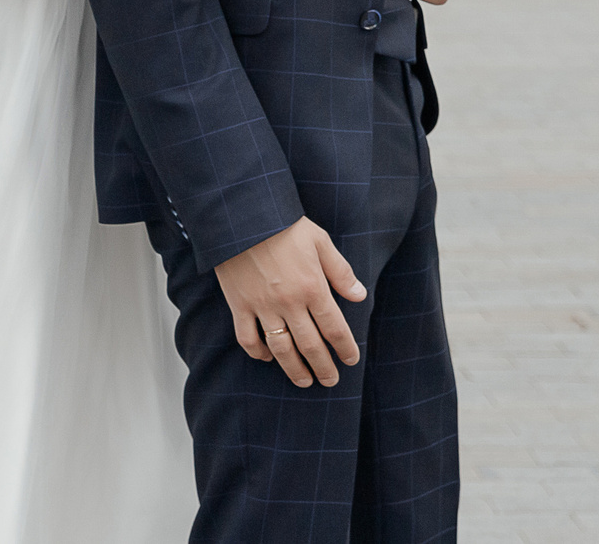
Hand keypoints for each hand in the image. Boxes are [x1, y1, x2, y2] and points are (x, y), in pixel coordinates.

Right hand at [212, 217, 364, 387]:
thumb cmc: (283, 225)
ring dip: (295, 370)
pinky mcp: (239, 305)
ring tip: (304, 382)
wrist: (242, 216)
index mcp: (312, 287)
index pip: (334, 328)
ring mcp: (262, 306)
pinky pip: (248, 338)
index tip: (350, 360)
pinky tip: (267, 358)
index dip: (345, 348)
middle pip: (310, 345)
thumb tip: (359, 296)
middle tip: (330, 381)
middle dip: (323, 367)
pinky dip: (258, 353)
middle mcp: (289, 302)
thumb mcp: (319, 241)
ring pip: (281, 349)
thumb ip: (340, 271)